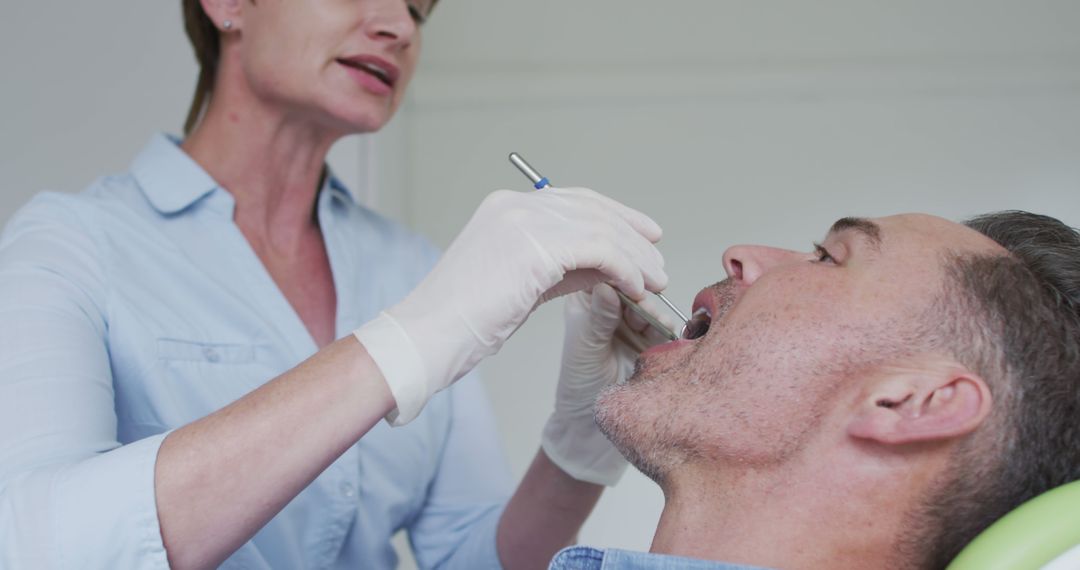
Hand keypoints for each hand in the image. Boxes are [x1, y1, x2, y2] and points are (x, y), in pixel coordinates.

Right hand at [354, 187, 666, 424]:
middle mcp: (516, 206)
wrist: (427, 335)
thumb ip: (561, 266)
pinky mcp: (536, 246)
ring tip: (655, 282)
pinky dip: (625, 270)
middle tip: (658, 262)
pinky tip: (636, 289)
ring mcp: (524, 221)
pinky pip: (599, 251)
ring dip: (636, 257)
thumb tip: (605, 266)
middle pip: (593, 210)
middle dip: (633, 235)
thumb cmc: (465, 321)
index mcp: (506, 208)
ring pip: (602, 229)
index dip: (616, 217)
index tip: (644, 236)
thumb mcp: (521, 283)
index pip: (575, 202)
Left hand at [542, 283, 675, 484]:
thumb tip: (607, 285)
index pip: (602, 273)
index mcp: (587, 301)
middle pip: (632, 284)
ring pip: (651, 303)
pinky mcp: (653, 339)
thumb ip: (599, 318)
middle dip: (638, 292)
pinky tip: (664, 332)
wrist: (593, 424)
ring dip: (652, 311)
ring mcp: (634, 322)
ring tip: (650, 323)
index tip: (625, 276)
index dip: (616, 270)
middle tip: (640, 303)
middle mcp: (611, 306)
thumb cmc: (578, 384)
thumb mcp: (585, 347)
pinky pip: (666, 325)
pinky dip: (667, 327)